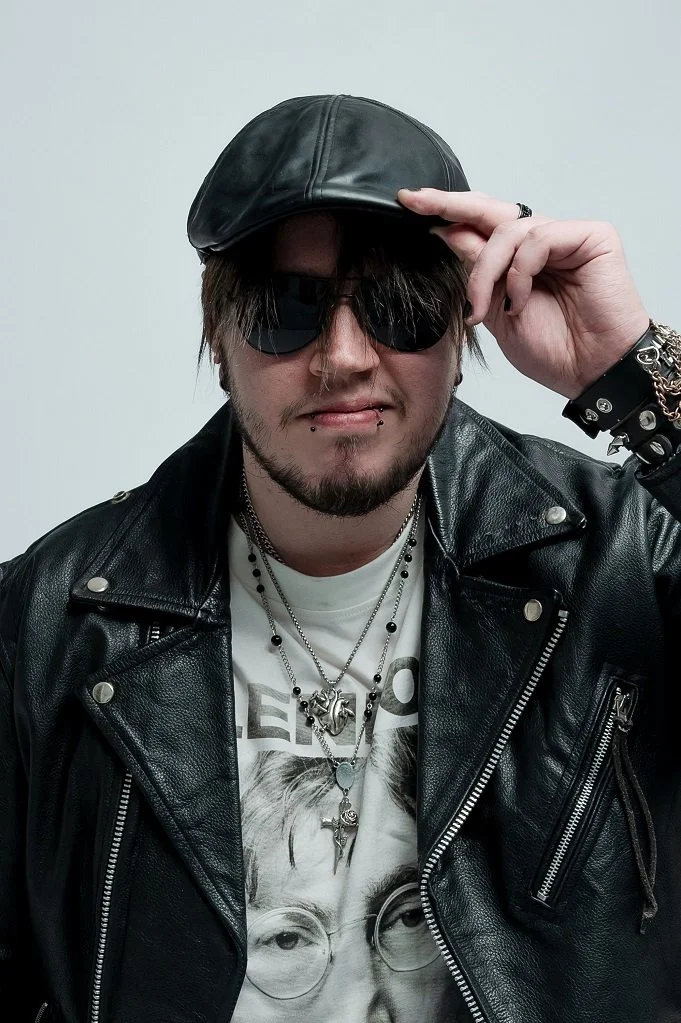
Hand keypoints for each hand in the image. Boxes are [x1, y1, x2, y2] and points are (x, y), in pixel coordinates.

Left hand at [397, 188, 650, 398]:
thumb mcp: (496, 311)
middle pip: (491, 210)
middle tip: (417, 201)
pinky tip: (520, 300)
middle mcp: (543, 243)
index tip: (409, 203)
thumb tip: (448, 231)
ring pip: (508, 230)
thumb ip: (478, 271)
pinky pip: (539, 238)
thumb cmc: (554, 351)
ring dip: (487, 271)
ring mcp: (567, 237)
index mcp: (519, 261)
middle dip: (451, 205)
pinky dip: (520, 271)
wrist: (592, 373)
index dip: (448, 212)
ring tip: (486, 309)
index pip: (481, 226)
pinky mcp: (591, 237)